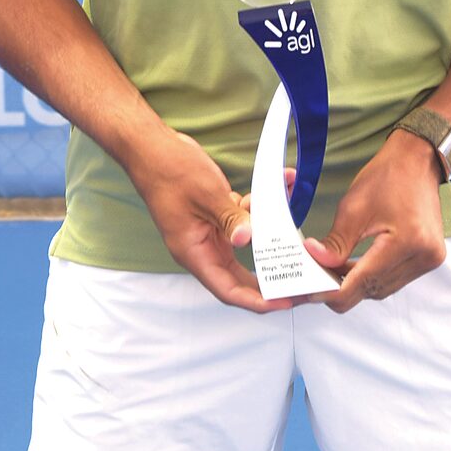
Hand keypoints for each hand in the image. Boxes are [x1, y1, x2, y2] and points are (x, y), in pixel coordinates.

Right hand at [129, 128, 293, 314]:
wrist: (151, 148)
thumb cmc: (169, 171)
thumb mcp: (205, 194)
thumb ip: (229, 218)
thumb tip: (247, 239)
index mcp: (193, 252)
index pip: (227, 289)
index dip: (256, 301)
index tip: (283, 302)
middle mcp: (200, 247)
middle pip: (239, 275)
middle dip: (269, 278)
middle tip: (298, 282)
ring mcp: (207, 231)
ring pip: (245, 242)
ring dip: (268, 233)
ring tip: (295, 231)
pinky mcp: (214, 215)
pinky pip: (241, 219)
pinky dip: (258, 209)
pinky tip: (279, 189)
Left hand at [303, 129, 446, 313]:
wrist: (416, 160)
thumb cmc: (389, 176)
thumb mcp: (353, 207)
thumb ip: (335, 242)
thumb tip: (316, 262)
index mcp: (406, 241)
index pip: (362, 283)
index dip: (332, 291)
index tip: (310, 291)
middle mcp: (423, 255)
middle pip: (372, 290)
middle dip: (342, 287)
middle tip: (316, 276)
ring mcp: (429, 259)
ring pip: (383, 289)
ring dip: (358, 284)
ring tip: (333, 269)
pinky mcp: (429, 258)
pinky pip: (394, 279)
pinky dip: (373, 276)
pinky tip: (355, 265)